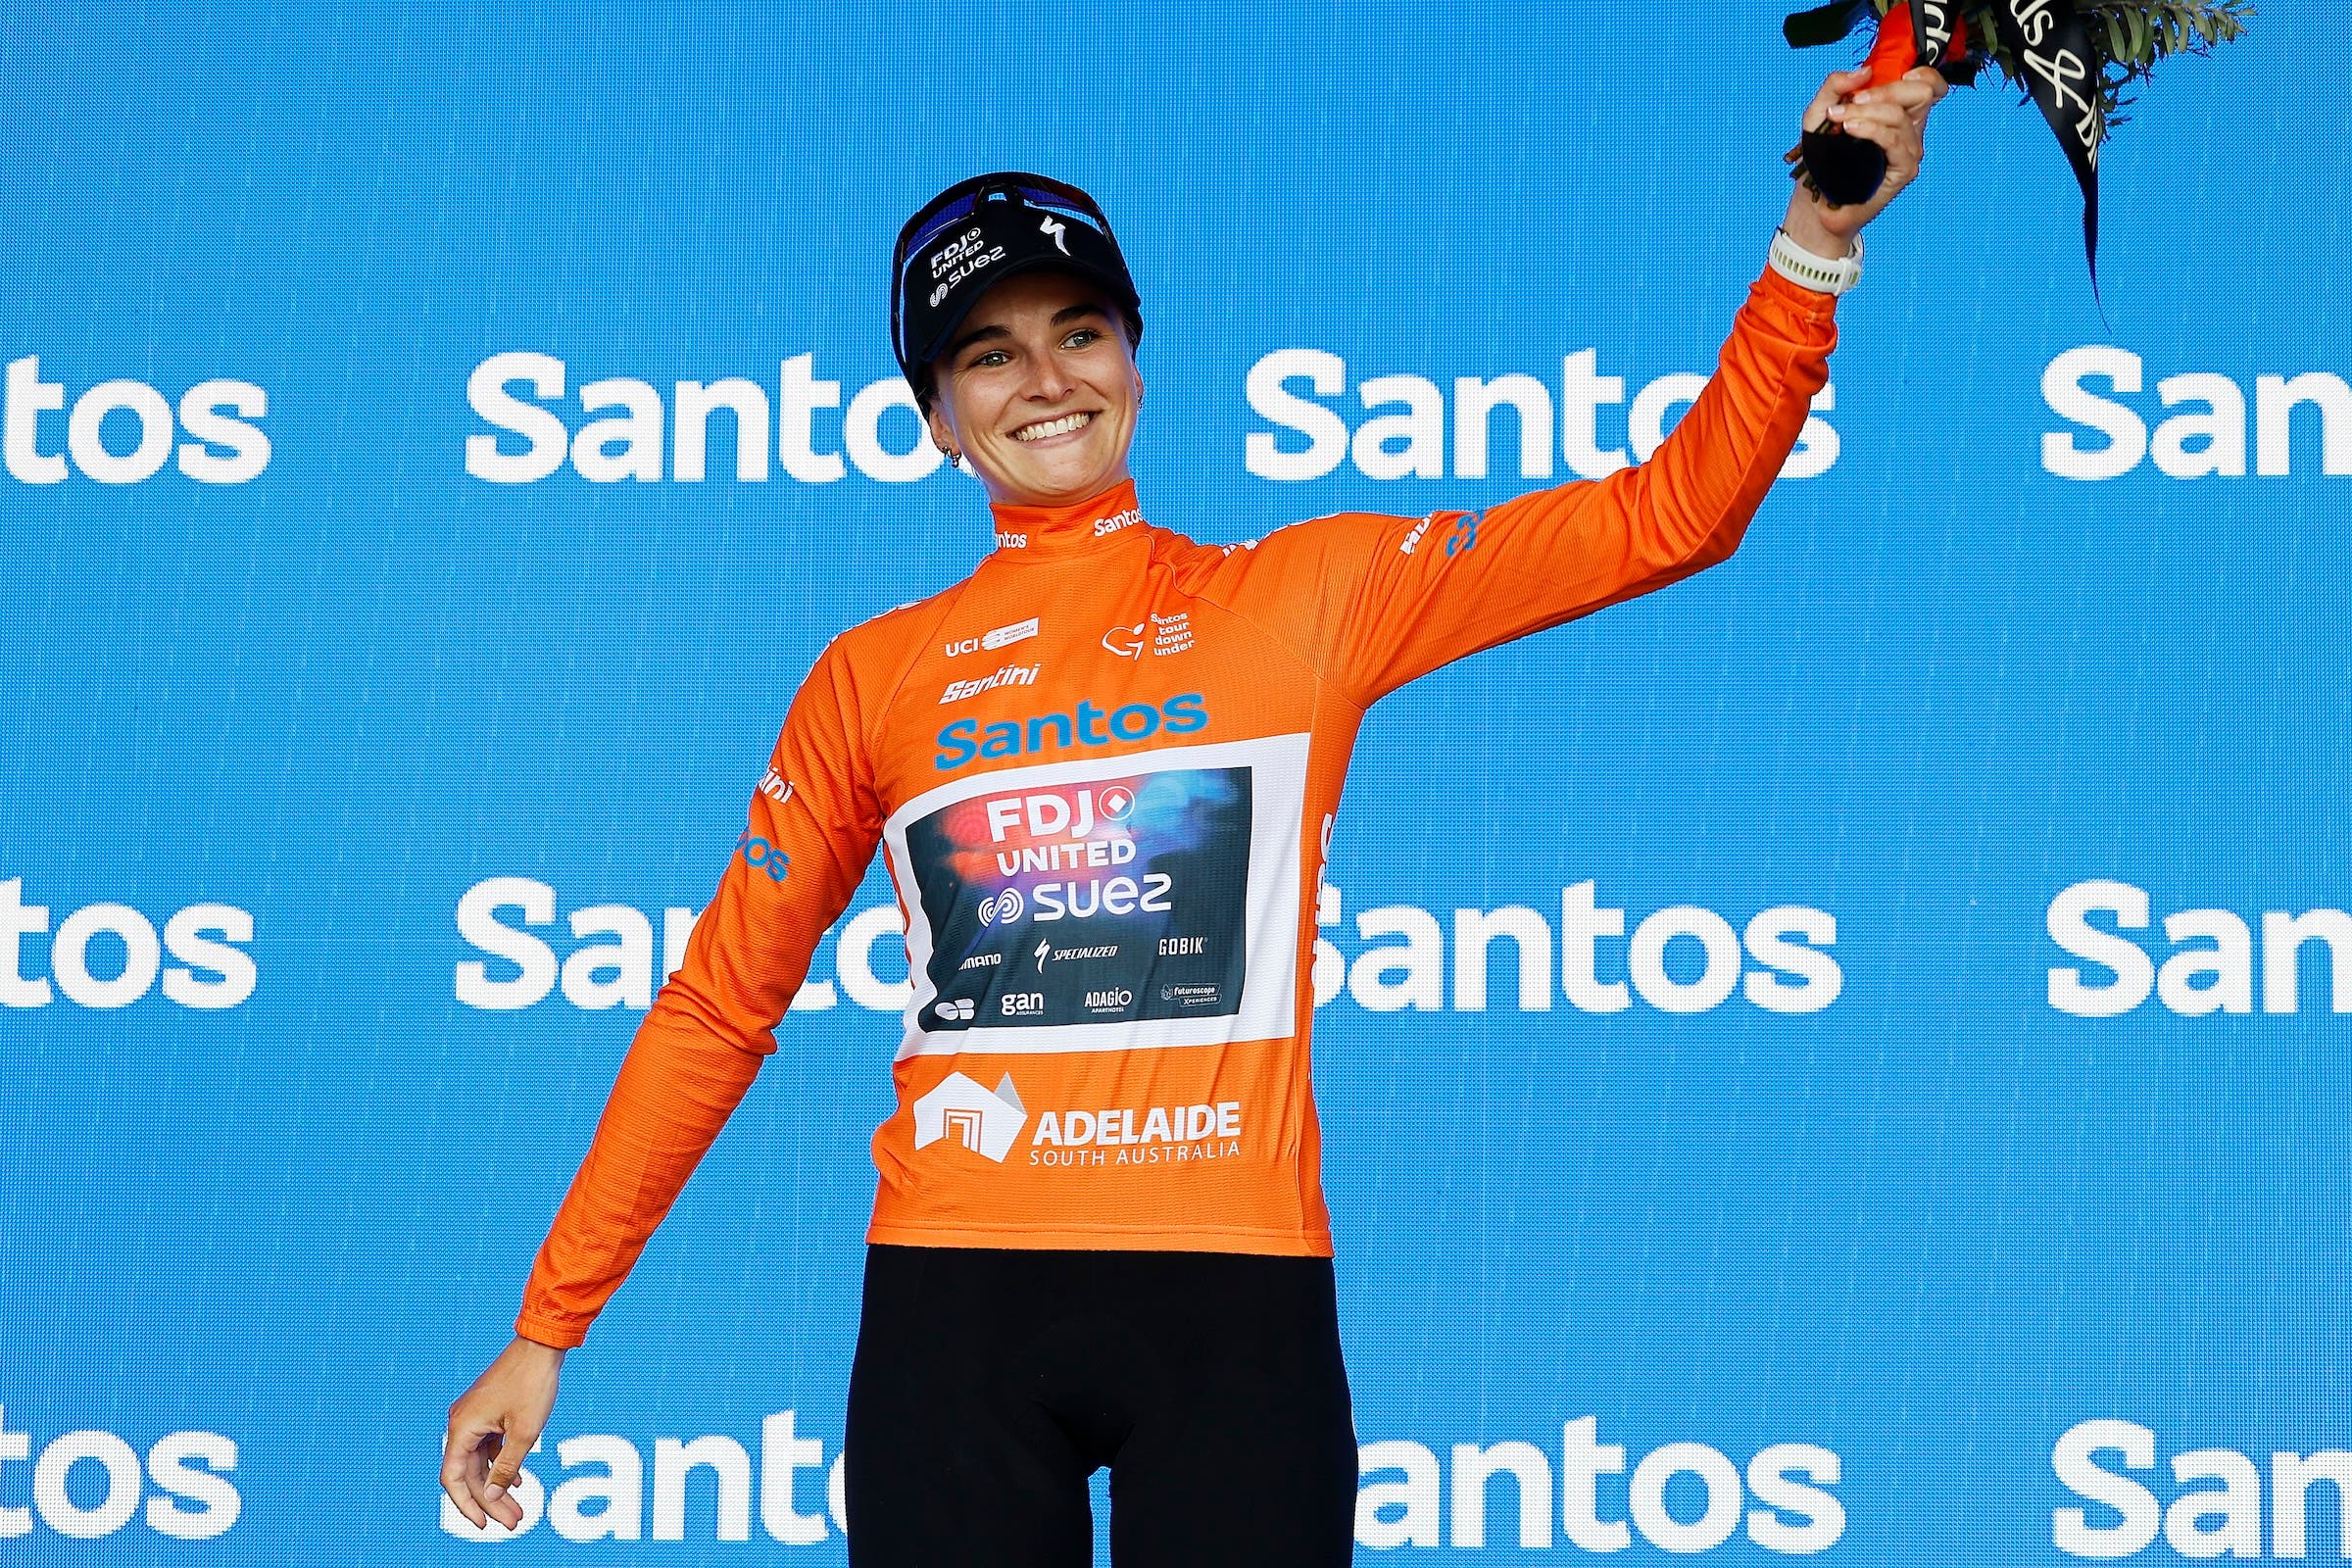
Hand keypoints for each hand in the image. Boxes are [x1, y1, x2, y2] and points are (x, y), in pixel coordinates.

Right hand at [441, 1335, 564, 1531]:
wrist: (542, 1345)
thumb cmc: (533, 1384)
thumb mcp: (524, 1432)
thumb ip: (506, 1467)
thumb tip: (491, 1497)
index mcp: (462, 1428)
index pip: (454, 1479)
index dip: (467, 1505)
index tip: (485, 1524)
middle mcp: (462, 1423)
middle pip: (470, 1473)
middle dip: (491, 1500)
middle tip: (514, 1521)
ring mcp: (474, 1416)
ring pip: (480, 1462)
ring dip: (498, 1485)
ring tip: (519, 1508)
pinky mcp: (488, 1411)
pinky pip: (489, 1446)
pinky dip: (501, 1464)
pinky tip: (520, 1479)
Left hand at [1782, 64, 1949, 257]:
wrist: (1816, 201)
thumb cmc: (1822, 159)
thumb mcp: (1820, 113)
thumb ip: (1836, 85)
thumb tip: (1865, 71)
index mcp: (1898, 111)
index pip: (1928, 85)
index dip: (1924, 74)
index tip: (1896, 75)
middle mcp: (1909, 129)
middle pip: (1922, 93)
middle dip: (1885, 90)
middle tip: (1855, 99)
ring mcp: (1908, 149)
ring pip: (1900, 116)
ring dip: (1865, 112)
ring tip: (1839, 120)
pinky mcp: (1903, 169)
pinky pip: (1894, 140)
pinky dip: (1871, 130)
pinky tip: (1850, 129)